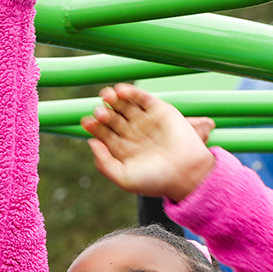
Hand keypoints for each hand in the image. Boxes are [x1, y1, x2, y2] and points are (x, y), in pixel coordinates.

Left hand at [82, 84, 216, 201]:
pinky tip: (119, 91)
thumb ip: (104, 164)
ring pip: (125, 106)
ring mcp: (146, 121)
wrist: (185, 173)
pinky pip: (142, 98)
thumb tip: (91, 142)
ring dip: (114, 99)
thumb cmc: (155, 181)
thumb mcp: (123, 178)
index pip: (104, 133)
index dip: (94, 126)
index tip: (86, 121)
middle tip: (100, 112)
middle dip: (104, 113)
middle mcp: (134, 134)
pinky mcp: (160, 111)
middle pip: (112, 118)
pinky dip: (131, 92)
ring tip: (106, 96)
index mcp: (124, 150)